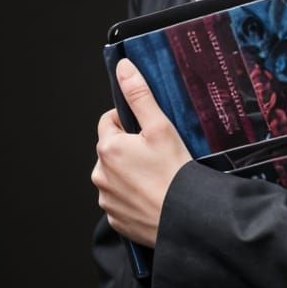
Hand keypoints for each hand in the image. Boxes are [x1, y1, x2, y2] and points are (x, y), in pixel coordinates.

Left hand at [92, 58, 191, 247]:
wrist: (185, 218)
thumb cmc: (174, 172)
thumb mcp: (160, 126)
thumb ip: (139, 95)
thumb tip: (123, 68)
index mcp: (108, 149)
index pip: (109, 122)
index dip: (129, 121)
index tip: (148, 130)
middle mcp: (100, 175)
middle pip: (112, 150)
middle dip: (130, 148)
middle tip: (157, 153)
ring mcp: (107, 200)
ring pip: (115, 176)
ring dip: (130, 173)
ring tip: (157, 176)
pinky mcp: (116, 220)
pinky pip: (121, 201)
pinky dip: (134, 196)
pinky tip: (154, 195)